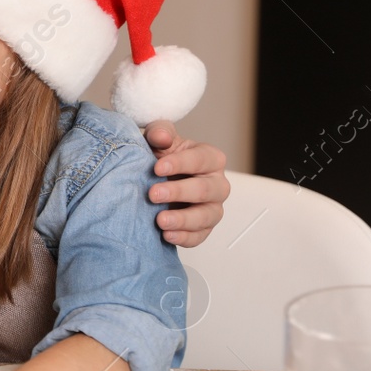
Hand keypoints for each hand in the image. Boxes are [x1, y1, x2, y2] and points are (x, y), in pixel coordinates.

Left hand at [142, 121, 230, 246]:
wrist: (156, 181)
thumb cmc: (162, 157)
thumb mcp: (159, 141)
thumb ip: (160, 133)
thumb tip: (161, 137)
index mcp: (210, 158)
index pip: (201, 159)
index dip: (180, 163)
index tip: (157, 168)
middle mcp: (217, 184)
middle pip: (206, 190)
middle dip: (179, 192)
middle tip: (153, 194)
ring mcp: (212, 208)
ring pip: (207, 216)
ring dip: (184, 220)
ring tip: (160, 220)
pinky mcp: (203, 228)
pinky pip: (199, 236)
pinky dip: (184, 238)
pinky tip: (167, 236)